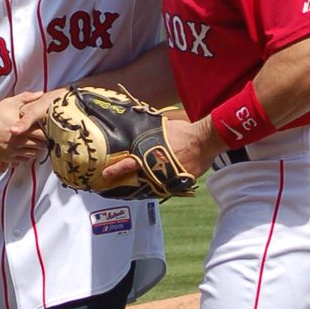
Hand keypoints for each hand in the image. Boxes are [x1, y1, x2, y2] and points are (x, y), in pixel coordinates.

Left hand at [101, 112, 222, 185]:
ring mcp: (167, 178)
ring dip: (140, 188)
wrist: (204, 141)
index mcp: (150, 154)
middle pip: (137, 180)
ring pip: (149, 187)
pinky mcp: (178, 183)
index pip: (129, 164)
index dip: (116, 169)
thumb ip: (150, 131)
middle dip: (125, 183)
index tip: (105, 174)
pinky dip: (156, 189)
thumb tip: (141, 117)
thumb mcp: (163, 128)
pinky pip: (164, 188)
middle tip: (111, 188)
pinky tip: (150, 189)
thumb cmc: (183, 133)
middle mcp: (156, 168)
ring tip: (128, 191)